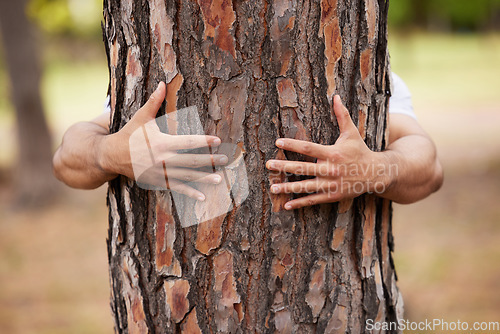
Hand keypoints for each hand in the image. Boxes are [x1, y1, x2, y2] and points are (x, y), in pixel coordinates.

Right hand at [102, 82, 227, 200]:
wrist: (112, 156)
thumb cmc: (129, 134)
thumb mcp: (141, 117)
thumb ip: (154, 102)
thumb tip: (162, 83)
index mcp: (162, 143)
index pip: (187, 142)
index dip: (204, 141)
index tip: (218, 140)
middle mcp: (163, 159)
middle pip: (191, 160)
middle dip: (209, 160)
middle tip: (225, 159)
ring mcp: (161, 173)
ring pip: (187, 176)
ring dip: (204, 178)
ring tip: (220, 179)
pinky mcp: (158, 181)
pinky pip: (177, 188)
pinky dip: (190, 193)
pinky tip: (203, 197)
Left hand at [266, 95, 390, 209]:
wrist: (376, 174)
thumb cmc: (360, 150)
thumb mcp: (352, 132)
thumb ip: (342, 115)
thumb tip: (335, 96)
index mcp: (332, 153)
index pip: (308, 148)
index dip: (292, 145)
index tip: (277, 142)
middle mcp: (330, 169)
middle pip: (303, 168)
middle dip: (284, 167)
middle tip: (268, 165)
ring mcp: (330, 184)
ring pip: (305, 187)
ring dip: (288, 188)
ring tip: (272, 187)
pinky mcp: (332, 196)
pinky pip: (313, 200)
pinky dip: (300, 203)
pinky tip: (286, 204)